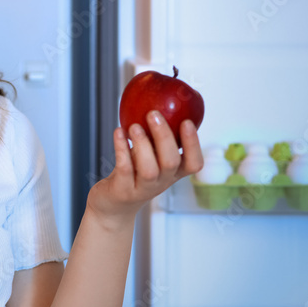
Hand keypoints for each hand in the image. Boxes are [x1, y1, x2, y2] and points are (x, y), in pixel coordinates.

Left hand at [88, 111, 202, 226]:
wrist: (113, 205)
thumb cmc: (134, 174)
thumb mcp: (151, 157)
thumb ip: (158, 138)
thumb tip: (162, 101)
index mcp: (173, 173)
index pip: (194, 163)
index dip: (193, 144)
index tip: (187, 121)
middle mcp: (161, 182)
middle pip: (170, 162)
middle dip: (164, 136)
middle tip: (154, 114)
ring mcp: (142, 188)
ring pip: (149, 169)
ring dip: (142, 144)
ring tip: (134, 126)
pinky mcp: (123, 190)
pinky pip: (124, 168)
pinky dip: (121, 148)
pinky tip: (118, 132)